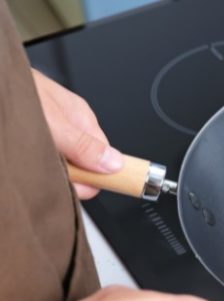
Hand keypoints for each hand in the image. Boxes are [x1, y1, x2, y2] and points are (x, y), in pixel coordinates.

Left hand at [32, 69, 123, 198]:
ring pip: (62, 165)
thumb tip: (114, 163)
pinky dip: (34, 165)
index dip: (95, 177)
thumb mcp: (51, 122)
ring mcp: (51, 131)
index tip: (81, 187)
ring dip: (48, 171)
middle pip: (84, 165)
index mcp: (82, 119)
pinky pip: (44, 160)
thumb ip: (83, 145)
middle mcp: (70, 126)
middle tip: (45, 171)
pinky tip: (22, 160)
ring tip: (27, 161)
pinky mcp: (33, 137)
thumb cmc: (11, 91)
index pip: (106, 159)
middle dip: (68, 176)